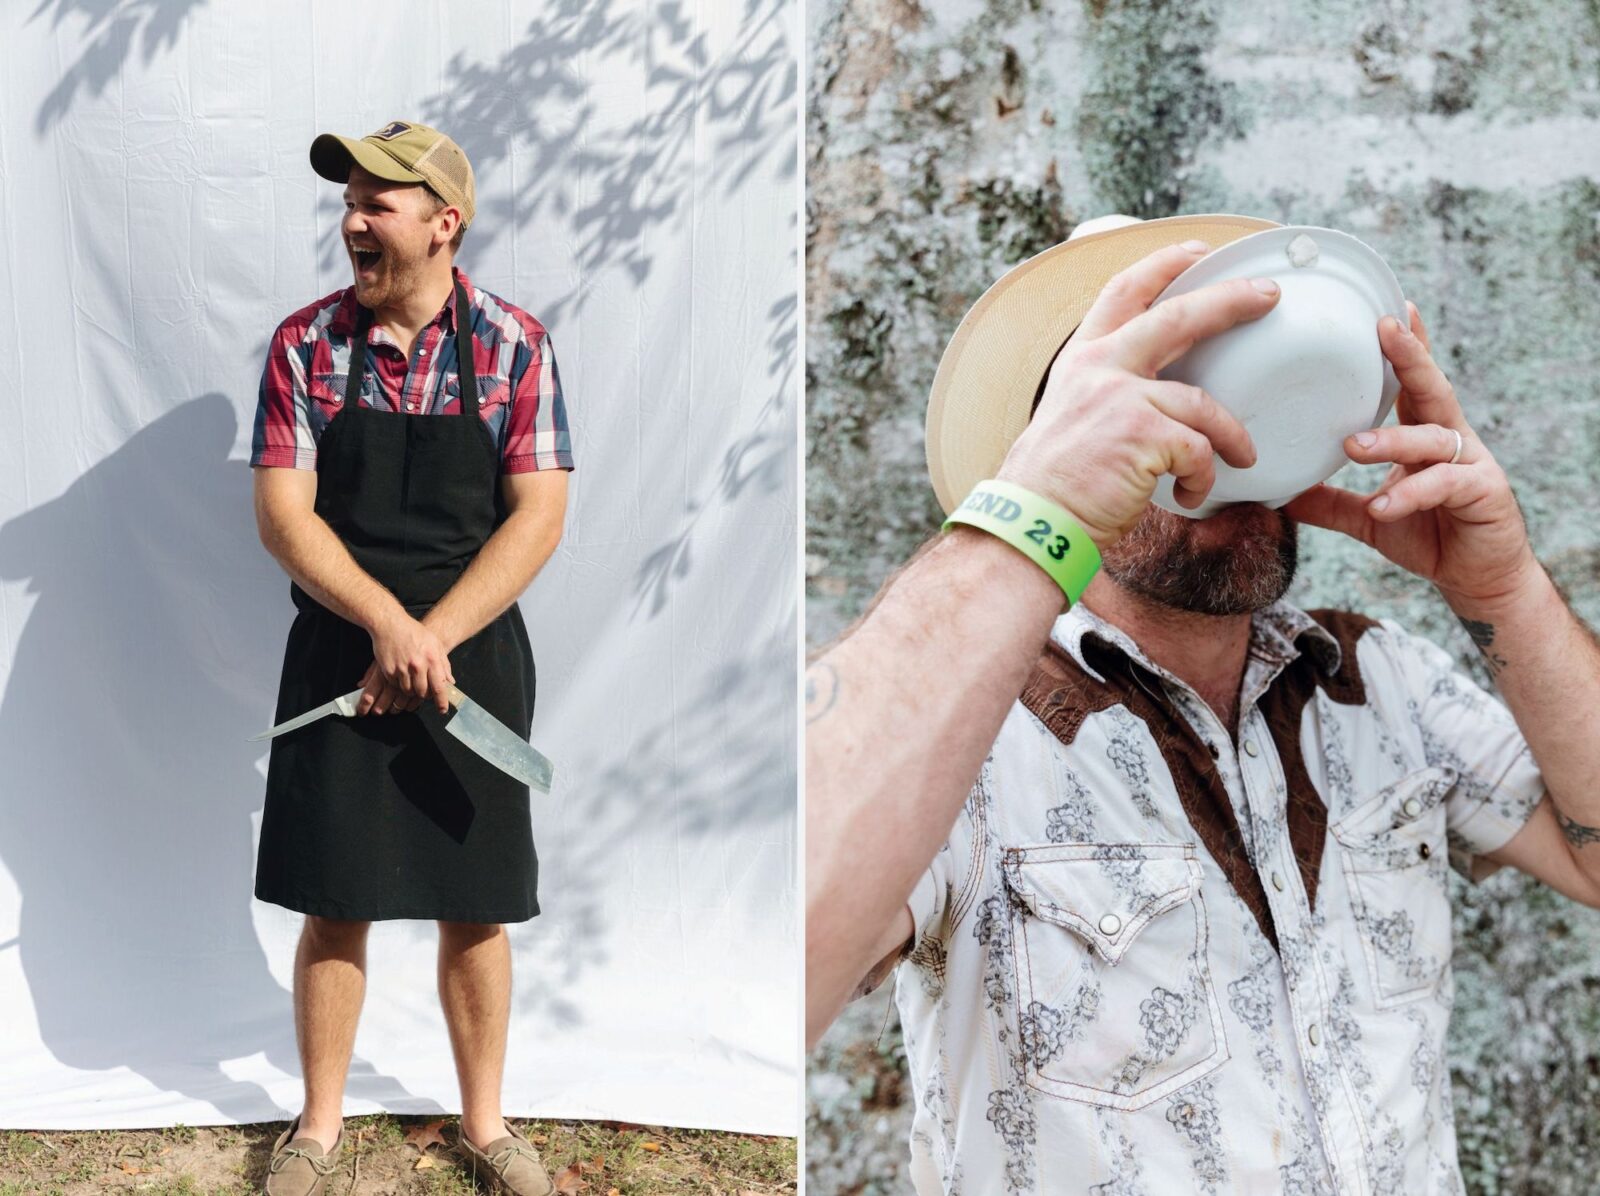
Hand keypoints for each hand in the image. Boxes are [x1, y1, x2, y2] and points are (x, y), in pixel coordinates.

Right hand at [358, 612, 454, 715]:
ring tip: (411, 682)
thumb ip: (444, 663)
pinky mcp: (388, 670)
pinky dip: (398, 684)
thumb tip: (450, 681)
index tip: (442, 710)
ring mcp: (402, 668)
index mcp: (432, 659)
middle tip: (423, 692)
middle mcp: (418, 665)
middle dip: (423, 695)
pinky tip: (400, 675)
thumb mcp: (435, 644)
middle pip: (422, 692)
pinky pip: (395, 685)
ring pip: (408, 691)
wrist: (390, 624)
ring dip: (410, 691)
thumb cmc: (415, 632)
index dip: (441, 701)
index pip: (439, 686)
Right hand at [996, 240, 1277, 547]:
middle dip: (1230, 300)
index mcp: (1083, 360)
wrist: (1033, 520)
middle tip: (1267, 295)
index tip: (1196, 252)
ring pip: (1204, 403)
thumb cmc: (1054, 482)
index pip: (1123, 291)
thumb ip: (1107, 393)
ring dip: (1230, 434)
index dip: (1163, 266)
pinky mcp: (1144, 433)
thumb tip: (1156, 399)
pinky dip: (1202, 478)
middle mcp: (1101, 367)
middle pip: (1179, 315)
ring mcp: (1122, 397)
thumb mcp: (1070, 416)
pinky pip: (1199, 450)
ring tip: (1242, 455)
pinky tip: (1187, 494)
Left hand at [1282, 303, 1539, 605]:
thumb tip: (1280, 493)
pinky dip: (1410, 494)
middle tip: (1385, 331)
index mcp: (1424, 435)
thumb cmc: (1428, 534)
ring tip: (1354, 447)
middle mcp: (1450, 439)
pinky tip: (1382, 506)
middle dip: (1411, 357)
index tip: (1388, 311)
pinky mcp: (1484, 492)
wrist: (1477, 578)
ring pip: (1432, 438)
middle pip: (1431, 389)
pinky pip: (1444, 485)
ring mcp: (1471, 462)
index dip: (1405, 348)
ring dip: (1392, 440)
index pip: (1412, 385)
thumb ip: (1329, 502)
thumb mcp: (1368, 517)